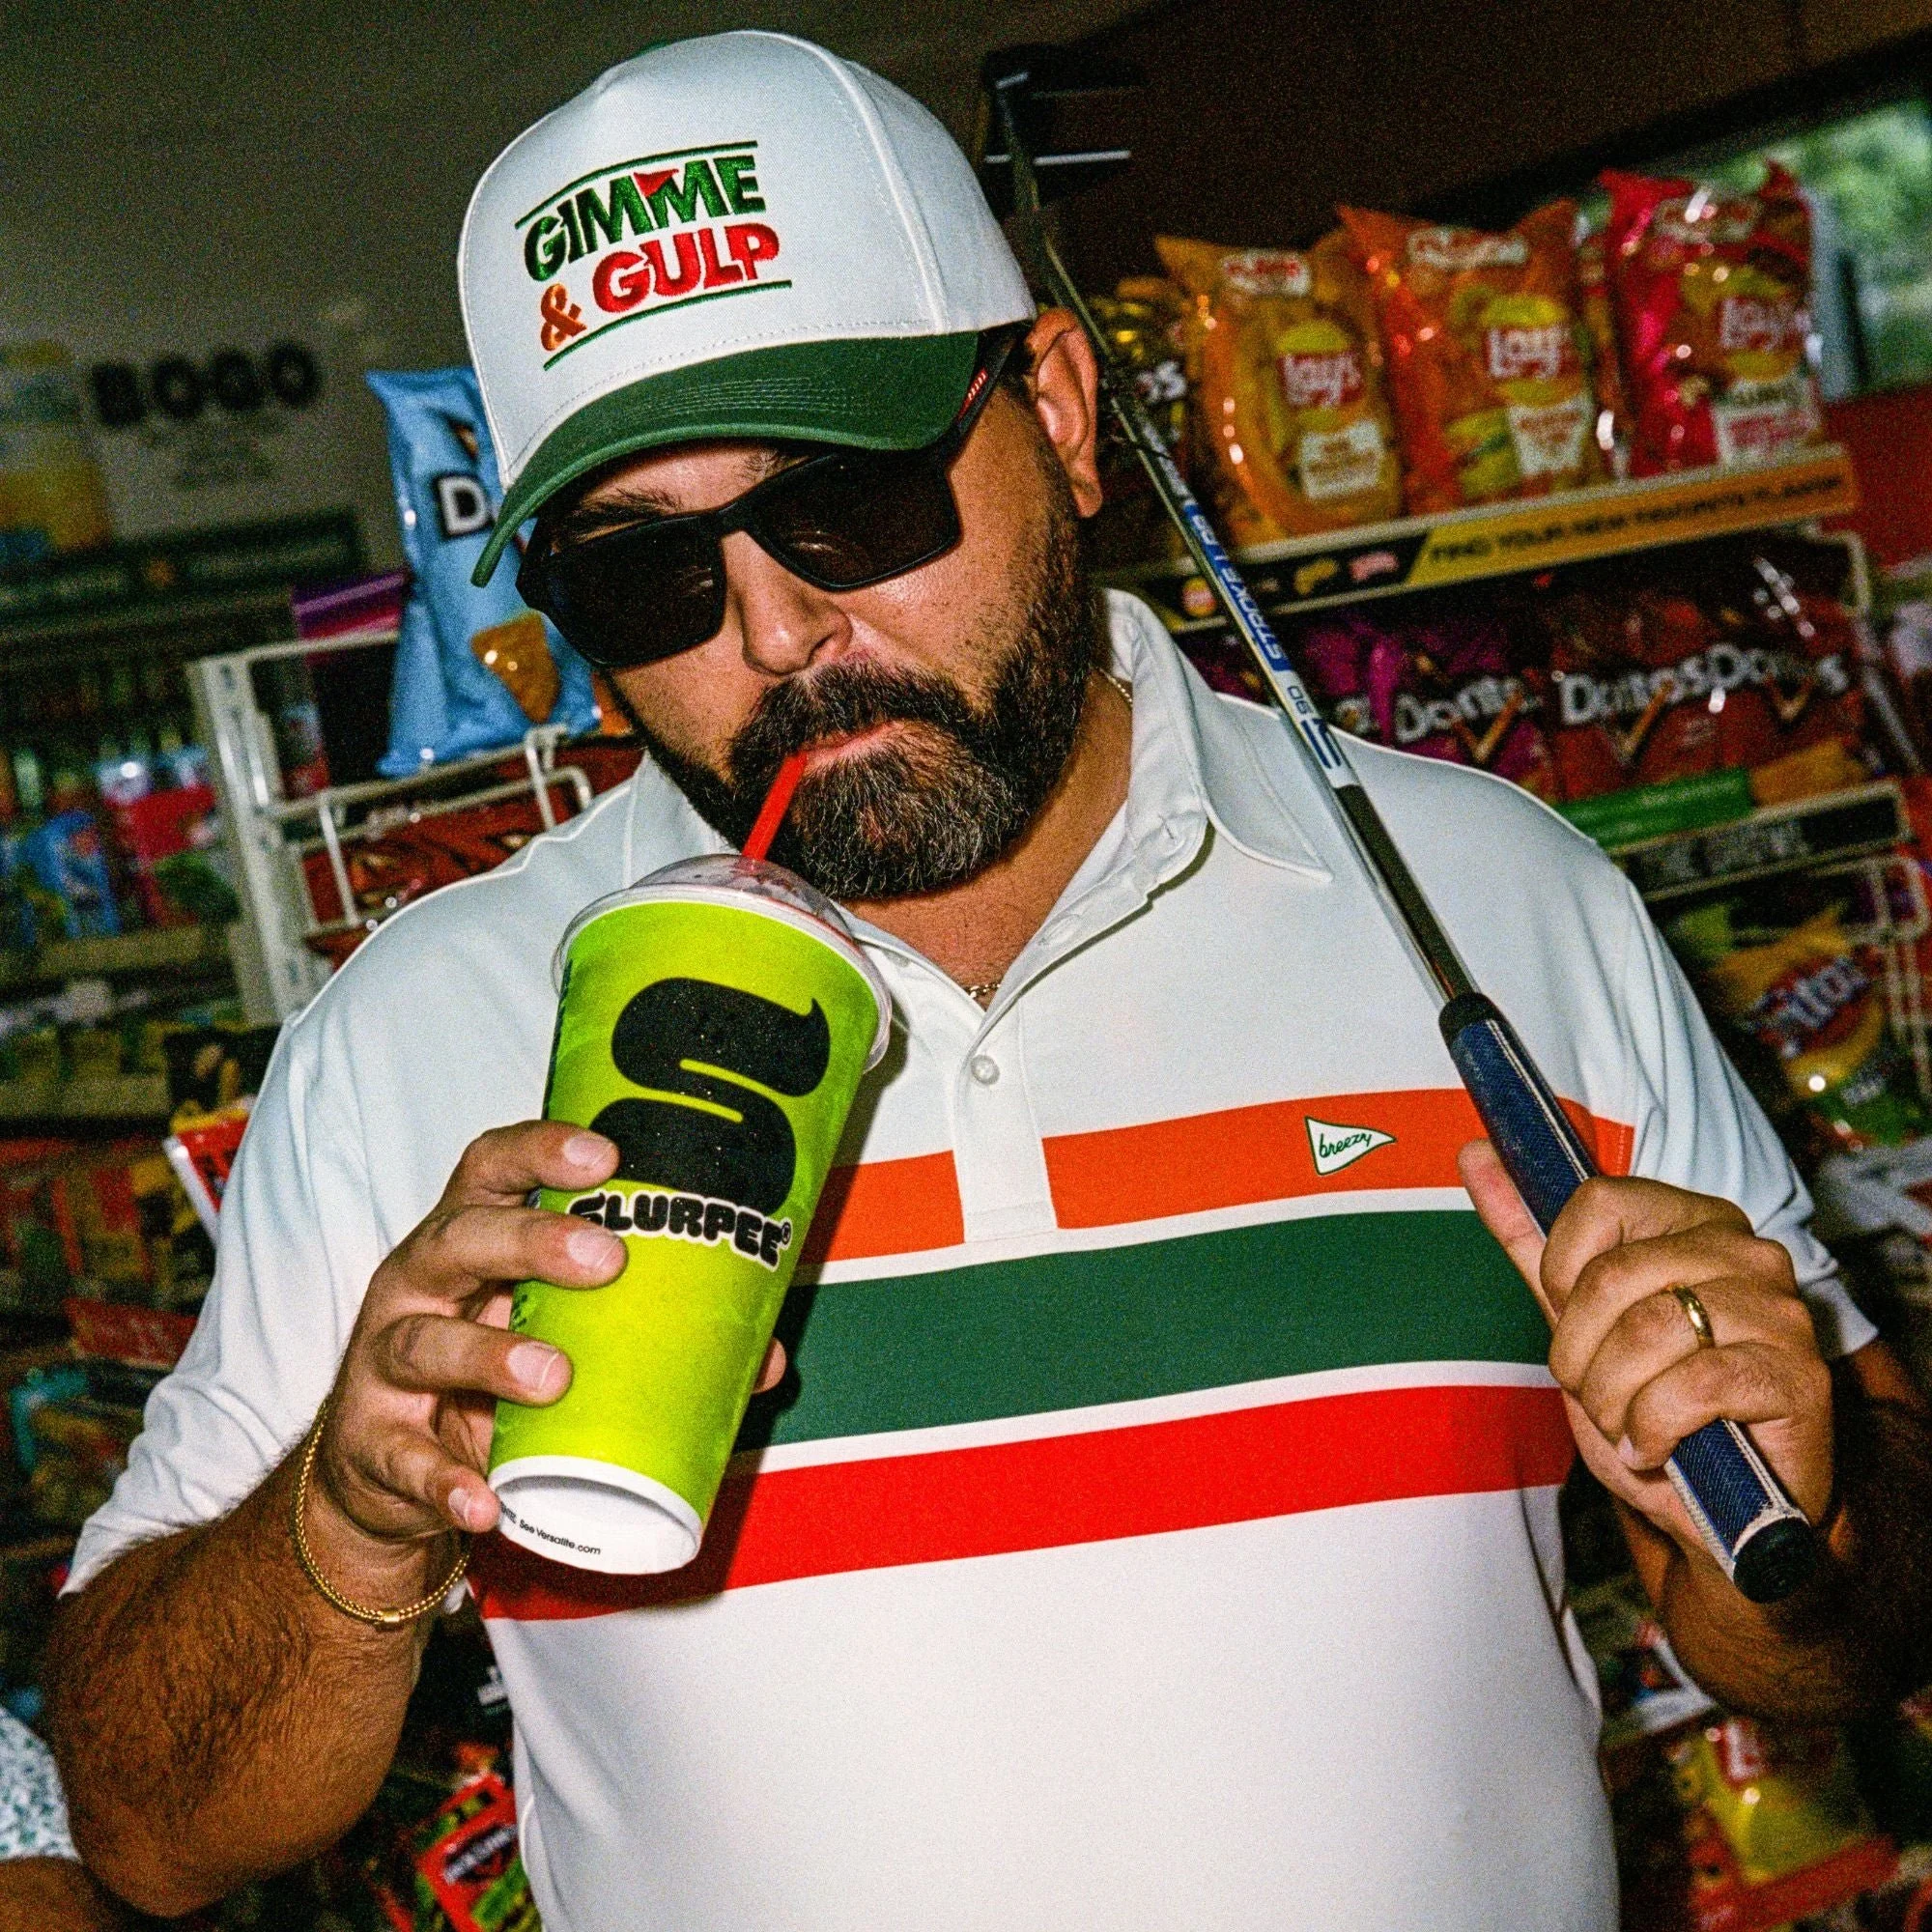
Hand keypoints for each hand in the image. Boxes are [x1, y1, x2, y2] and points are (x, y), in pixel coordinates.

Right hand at [310, 1122, 786, 1577]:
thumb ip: (652, 1337)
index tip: (605, 1155)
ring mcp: (385, 1363)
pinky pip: (404, 1460)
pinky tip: (483, 1499)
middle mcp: (419, 1284)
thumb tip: (767, 1358)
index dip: (540, 1152)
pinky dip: (444, 1480)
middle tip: (607, 1260)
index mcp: (471, 1240)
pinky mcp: (371, 1443)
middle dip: (531, 1241)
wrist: (386, 1473)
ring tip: (553, 1377)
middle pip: (460, 1238)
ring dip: (490, 1356)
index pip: (492, 1170)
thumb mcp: (560, 1337)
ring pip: (426, 1342)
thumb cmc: (487, 1373)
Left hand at [1459, 1142, 1833, 1563]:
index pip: (1598, 1201)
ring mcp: (1779, 1310)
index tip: (1571, 1318)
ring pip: (1646, 1333)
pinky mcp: (1798, 1375)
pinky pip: (1690, 1388)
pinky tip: (1658, 1447)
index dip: (1562, 1272)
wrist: (1728, 1507)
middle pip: (1612, 1277)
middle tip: (1601, 1393)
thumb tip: (1475, 1152)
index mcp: (1694, 1219)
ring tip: (1631, 1423)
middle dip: (1580, 1355)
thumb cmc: (1653, 1405)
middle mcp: (1746, 1250)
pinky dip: (1652, 1430)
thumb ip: (1531, 1238)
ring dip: (1614, 1399)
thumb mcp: (1580, 1320)